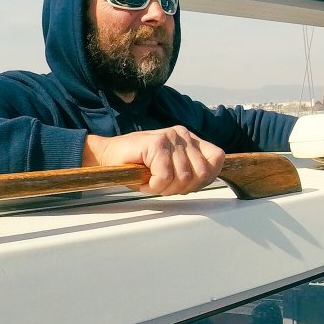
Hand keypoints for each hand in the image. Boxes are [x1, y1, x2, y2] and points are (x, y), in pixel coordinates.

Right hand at [83, 126, 225, 195]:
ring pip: (183, 177)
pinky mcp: (156, 143)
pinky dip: (154, 186)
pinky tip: (144, 180)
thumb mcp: (171, 168)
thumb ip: (190, 170)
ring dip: (165, 188)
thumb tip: (206, 179)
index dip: (206, 177)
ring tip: (152, 181)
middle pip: (201, 173)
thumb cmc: (137, 165)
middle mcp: (182, 135)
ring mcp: (170, 137)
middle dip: (183, 188)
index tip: (187, 185)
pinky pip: (165, 176)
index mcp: (190, 140)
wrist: (106, 156)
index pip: (217, 158)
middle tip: (163, 186)